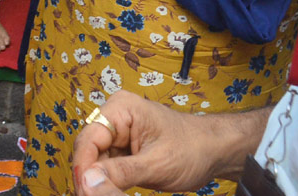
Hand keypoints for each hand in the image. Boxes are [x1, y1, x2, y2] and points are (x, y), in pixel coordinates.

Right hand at [71, 91, 265, 194]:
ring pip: (95, 163)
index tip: (83, 192)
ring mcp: (119, 134)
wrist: (215, 153)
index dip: (82, 168)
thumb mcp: (156, 165)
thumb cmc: (192, 150)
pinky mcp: (123, 150)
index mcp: (121, 109)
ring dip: (99, 184)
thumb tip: (87, 183)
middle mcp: (115, 118)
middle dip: (90, 179)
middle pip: (89, 151)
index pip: (89, 139)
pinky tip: (111, 193)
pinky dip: (109, 184)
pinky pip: (107, 168)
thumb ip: (120, 173)